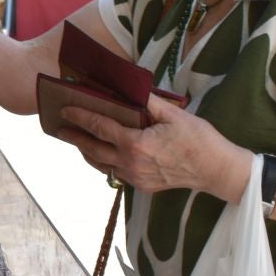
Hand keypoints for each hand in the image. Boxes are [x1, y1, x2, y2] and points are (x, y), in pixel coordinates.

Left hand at [58, 93, 247, 198]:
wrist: (216, 170)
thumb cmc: (199, 140)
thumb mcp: (174, 115)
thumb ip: (149, 103)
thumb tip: (131, 89)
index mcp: (135, 144)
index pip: (99, 128)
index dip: (80, 117)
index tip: (65, 110)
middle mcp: (130, 163)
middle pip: (92, 149)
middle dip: (74, 137)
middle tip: (59, 128)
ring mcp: (134, 177)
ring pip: (101, 164)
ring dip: (87, 151)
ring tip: (76, 140)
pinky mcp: (141, 185)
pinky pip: (115, 173)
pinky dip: (104, 162)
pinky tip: (101, 153)